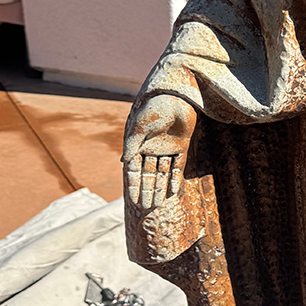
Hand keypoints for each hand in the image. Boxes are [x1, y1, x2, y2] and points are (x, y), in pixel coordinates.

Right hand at [123, 95, 195, 210]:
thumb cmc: (154, 109)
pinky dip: (175, 179)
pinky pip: (178, 166)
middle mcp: (152, 149)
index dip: (134, 186)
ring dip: (159, 188)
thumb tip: (123, 162)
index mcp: (139, 145)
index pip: (135, 170)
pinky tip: (172, 193)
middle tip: (146, 208)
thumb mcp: (138, 127)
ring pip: (163, 173)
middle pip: (149, 175)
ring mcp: (167, 149)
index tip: (133, 201)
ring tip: (157, 205)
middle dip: (147, 191)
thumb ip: (131, 145)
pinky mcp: (182, 146)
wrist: (176, 97)